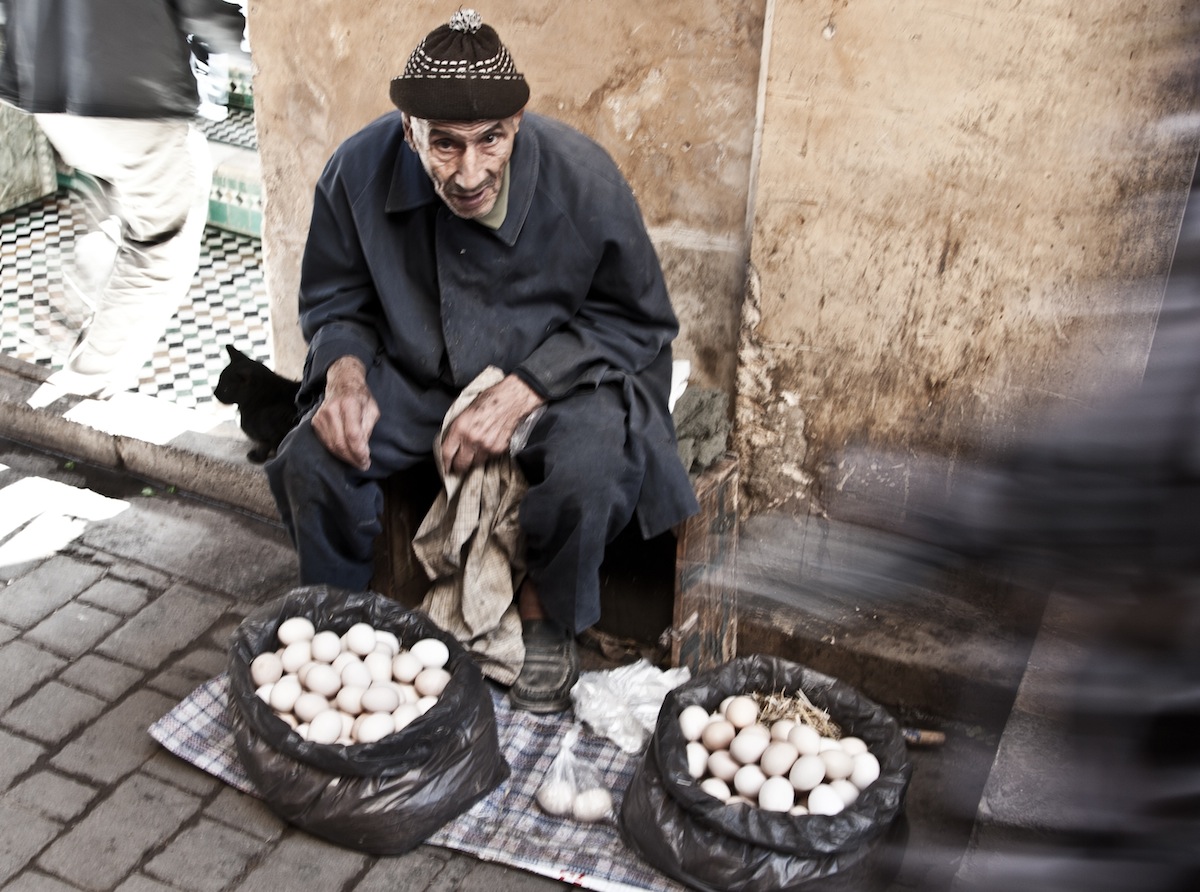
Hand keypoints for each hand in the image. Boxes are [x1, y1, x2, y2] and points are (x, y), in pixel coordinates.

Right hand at [312, 356, 378, 470]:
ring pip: (332, 446)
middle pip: (340, 443)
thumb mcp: (372, 410)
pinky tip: (346, 453)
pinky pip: (326, 442)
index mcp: (349, 404)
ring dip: (345, 457)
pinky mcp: (315, 422)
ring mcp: (321, 416)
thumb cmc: (360, 397)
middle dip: (352, 458)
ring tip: (356, 461)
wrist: (342, 383)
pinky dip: (336, 451)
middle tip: (363, 465)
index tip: (366, 462)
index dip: (359, 452)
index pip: (353, 435)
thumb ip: (367, 429)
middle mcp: (332, 410)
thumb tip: (362, 450)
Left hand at [441, 374, 544, 474]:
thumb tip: (450, 443)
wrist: (512, 399)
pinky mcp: (498, 450)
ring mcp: (486, 446)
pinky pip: (488, 459)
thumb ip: (457, 429)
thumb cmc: (489, 400)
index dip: (445, 463)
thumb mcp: (465, 411)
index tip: (445, 467)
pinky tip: (486, 446)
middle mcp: (472, 439)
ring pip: (475, 464)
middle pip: (460, 464)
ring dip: (472, 461)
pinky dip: (486, 456)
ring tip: (474, 454)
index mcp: (460, 428)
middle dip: (458, 467)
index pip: (447, 453)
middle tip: (457, 466)